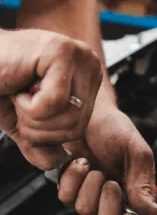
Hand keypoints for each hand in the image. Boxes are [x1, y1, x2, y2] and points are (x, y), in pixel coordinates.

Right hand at [0, 28, 101, 169]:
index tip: (27, 109)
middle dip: (39, 128)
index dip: (46, 133)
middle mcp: (90, 66)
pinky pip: (55, 103)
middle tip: (21, 103)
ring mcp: (80, 56)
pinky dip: (29, 105)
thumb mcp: (24, 123)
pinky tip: (19, 86)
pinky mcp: (62, 52)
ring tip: (21, 95)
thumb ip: (42, 145)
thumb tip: (59, 162)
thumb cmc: (0, 84)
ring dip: (33, 117)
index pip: (79, 128)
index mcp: (87, 81)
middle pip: (77, 127)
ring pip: (69, 117)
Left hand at [59, 105, 156, 214]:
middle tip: (110, 181)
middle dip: (108, 203)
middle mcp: (112, 199)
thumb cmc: (115, 128)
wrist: (88, 112)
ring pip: (86, 211)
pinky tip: (80, 163)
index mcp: (135, 194)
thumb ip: (144, 182)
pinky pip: (67, 197)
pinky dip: (73, 178)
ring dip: (90, 186)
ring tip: (93, 165)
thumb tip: (154, 213)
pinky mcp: (70, 187)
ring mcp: (90, 195)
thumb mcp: (136, 151)